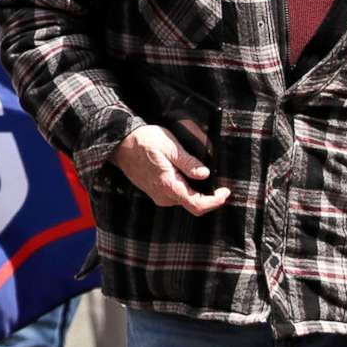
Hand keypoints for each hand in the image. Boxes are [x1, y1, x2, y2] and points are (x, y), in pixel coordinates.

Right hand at [109, 123, 230, 214]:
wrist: (119, 144)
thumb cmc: (143, 141)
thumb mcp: (169, 146)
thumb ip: (187, 162)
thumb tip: (205, 174)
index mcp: (168, 185)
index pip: (197, 205)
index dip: (215, 201)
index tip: (226, 191)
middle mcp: (163, 196)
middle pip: (193, 205)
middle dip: (209, 197)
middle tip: (221, 183)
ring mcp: (158, 195)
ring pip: (185, 200)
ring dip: (197, 192)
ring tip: (203, 175)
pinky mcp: (155, 192)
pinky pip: (176, 195)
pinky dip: (187, 189)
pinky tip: (188, 175)